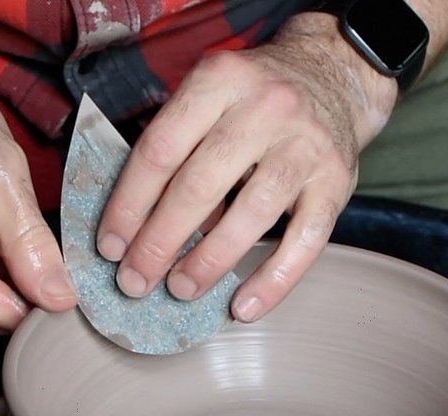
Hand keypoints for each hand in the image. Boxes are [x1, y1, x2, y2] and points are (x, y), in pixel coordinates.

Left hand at [95, 14, 396, 321]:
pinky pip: (305, 241)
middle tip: (135, 281)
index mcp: (220, 81)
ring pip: (251, 214)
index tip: (110, 246)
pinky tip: (243, 308)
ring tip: (180, 290)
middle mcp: (266, 107)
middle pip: (200, 185)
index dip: (129, 204)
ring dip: (209, 261)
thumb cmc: (252, 100)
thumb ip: (174, 146)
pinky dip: (273, 280)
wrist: (333, 76)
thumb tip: (131, 226)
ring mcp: (306, 145)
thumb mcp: (209, 97)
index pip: (161, 150)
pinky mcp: (337, 181)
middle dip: (159, 242)